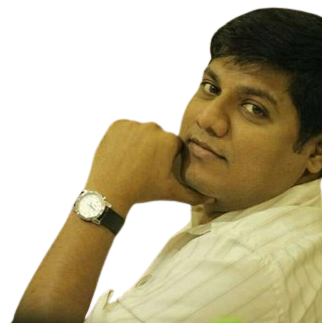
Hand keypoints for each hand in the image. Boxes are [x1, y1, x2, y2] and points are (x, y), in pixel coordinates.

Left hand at [84, 119, 213, 213]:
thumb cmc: (143, 190)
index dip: (168, 157)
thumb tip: (211, 198)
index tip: (158, 169)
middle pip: (157, 136)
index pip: (173, 144)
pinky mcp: (116, 125)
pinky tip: (122, 153)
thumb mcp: (170, 193)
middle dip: (153, 148)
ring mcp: (133, 124)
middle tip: (144, 166)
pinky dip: (123, 137)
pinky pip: (124, 128)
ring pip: (140, 130)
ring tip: (132, 161)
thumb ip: (193, 195)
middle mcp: (153, 126)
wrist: (110, 190)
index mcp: (169, 140)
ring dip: (138, 141)